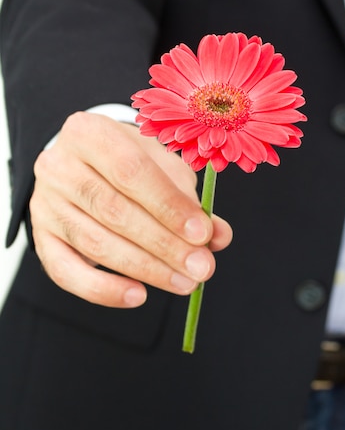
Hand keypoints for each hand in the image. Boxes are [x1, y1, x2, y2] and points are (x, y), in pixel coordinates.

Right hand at [30, 112, 232, 307]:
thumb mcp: (163, 166)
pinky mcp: (41, 237)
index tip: (202, 233)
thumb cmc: (130, 161)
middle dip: (163, 244)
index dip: (168, 205)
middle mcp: (58, 165)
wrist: (85, 164)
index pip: (131, 171)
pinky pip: (65, 272)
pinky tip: (138, 296)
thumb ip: (190, 198)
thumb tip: (218, 237)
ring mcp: (44, 203)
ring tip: (184, 283)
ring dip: (145, 269)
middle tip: (202, 268)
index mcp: (89, 133)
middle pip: (113, 210)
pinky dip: (102, 290)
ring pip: (94, 243)